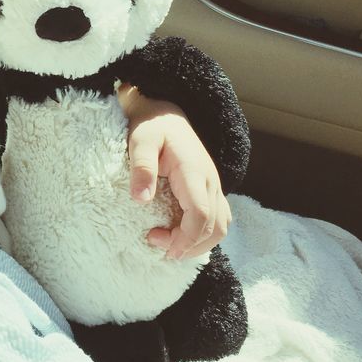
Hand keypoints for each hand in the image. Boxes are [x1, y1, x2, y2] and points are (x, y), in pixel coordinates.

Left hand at [118, 87, 230, 260]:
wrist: (166, 113)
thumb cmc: (152, 127)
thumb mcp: (140, 141)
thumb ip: (142, 167)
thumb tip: (141, 199)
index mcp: (194, 171)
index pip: (200, 214)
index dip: (184, 237)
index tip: (158, 243)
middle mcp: (210, 181)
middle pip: (215, 226)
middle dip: (189, 245)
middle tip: (157, 245)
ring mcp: (214, 186)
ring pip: (221, 226)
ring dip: (199, 244)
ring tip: (169, 247)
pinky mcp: (210, 190)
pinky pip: (217, 219)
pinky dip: (203, 235)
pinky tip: (181, 238)